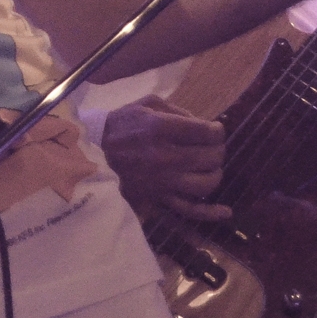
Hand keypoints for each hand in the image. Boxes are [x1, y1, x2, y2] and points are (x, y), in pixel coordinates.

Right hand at [101, 96, 231, 221]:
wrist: (91, 154)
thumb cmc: (120, 125)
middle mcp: (164, 156)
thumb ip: (176, 111)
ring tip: (210, 167)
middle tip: (211, 146)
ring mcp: (162, 181)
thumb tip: (202, 125)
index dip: (216, 130)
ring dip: (215, 173)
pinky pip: (188, 209)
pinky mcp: (158, 198)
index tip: (214, 129)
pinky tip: (225, 211)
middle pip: (210, 156)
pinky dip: (209, 212)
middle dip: (217, 149)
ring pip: (206, 183)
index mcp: (160, 129)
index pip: (205, 132)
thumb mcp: (145, 105)